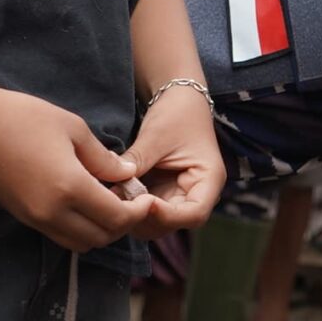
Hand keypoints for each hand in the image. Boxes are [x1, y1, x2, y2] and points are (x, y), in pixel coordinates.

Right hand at [0, 85, 156, 253]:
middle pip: (101, 238)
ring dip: (100, 229)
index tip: (147, 197)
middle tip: (130, 199)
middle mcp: (52, 212)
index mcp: (69, 188)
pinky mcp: (23, 218)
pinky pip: (60, 235)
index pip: (116, 218)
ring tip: (108, 200)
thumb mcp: (73, 129)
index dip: (137, 212)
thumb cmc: (25, 117)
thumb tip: (128, 175)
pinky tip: (84, 201)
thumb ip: (103, 159)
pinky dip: (79, 228)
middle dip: (122, 223)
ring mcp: (35, 219)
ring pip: (80, 243)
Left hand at [120, 85, 222, 240]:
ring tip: (115, 196)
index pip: (194, 213)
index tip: (144, 203)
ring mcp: (179, 196)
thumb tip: (112, 186)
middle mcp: (197, 193)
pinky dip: (132, 205)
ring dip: (136, 215)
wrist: (178, 98)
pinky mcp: (164, 194)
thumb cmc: (176, 113)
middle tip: (120, 202)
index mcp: (209, 179)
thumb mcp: (157, 135)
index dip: (168, 215)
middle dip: (146, 217)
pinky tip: (116, 193)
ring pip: (158, 222)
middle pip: (174, 223)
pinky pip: (148, 210)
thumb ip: (138, 161)